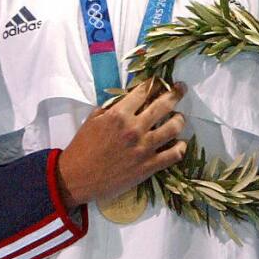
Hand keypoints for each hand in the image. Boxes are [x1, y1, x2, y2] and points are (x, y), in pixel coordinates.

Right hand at [56, 80, 189, 205]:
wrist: (76, 178)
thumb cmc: (82, 148)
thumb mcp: (93, 120)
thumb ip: (112, 107)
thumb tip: (129, 98)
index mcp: (119, 114)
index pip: (144, 91)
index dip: (154, 83)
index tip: (160, 81)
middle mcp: (134, 128)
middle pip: (164, 104)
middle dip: (175, 93)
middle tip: (180, 89)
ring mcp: (144, 148)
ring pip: (174, 127)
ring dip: (179, 119)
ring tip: (179, 118)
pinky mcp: (149, 166)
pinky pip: (175, 154)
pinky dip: (181, 147)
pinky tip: (180, 143)